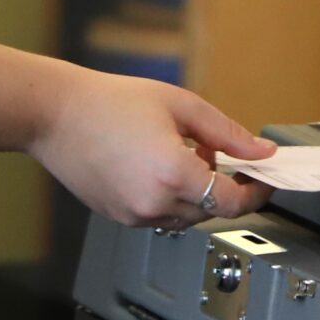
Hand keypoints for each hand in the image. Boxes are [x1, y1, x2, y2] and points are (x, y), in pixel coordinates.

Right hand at [27, 66, 276, 227]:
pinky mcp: (119, 217)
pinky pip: (159, 215)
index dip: (255, 192)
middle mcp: (154, 203)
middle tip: (217, 150)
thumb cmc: (109, 102)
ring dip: (196, 192)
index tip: (264, 180)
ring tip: (182, 151)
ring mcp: (134, 215)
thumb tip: (260, 151)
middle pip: (210, 210)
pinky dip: (170, 196)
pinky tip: (157, 165)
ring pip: (185, 216)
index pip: (232, 203)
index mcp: (172, 174)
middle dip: (222, 184)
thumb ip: (226, 132)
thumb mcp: (179, 105)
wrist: (55, 114)